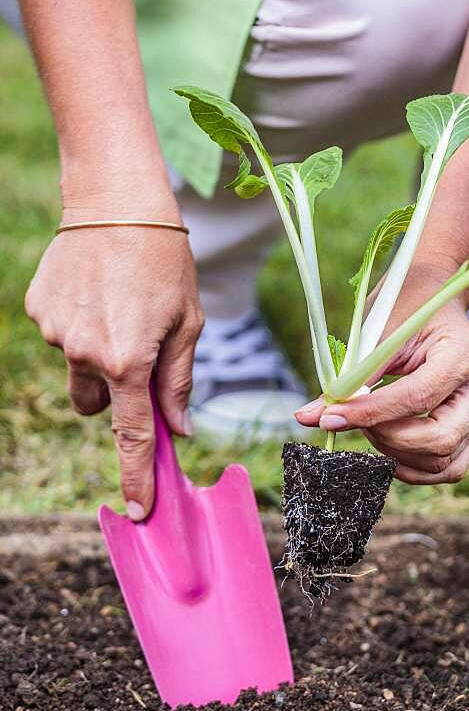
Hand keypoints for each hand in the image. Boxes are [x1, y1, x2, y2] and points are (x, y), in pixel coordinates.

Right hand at [25, 199, 203, 518]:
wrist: (116, 200)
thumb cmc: (165, 260)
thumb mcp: (187, 320)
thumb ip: (179, 379)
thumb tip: (179, 429)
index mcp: (129, 360)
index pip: (132, 434)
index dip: (136, 475)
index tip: (137, 510)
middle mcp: (85, 354)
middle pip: (97, 404)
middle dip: (116, 392)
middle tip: (137, 350)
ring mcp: (56, 333)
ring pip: (79, 367)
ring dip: (97, 355)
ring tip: (118, 306)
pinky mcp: (38, 311)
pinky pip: (62, 335)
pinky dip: (80, 324)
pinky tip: (97, 289)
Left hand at [296, 262, 468, 483]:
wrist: (436, 296)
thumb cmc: (405, 307)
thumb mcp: (377, 334)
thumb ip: (349, 380)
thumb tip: (308, 417)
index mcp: (466, 353)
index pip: (418, 397)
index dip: (370, 413)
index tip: (330, 416)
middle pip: (438, 439)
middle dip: (386, 438)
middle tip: (353, 419)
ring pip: (443, 461)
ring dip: (397, 455)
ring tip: (370, 426)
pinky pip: (448, 466)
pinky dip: (413, 466)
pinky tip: (386, 445)